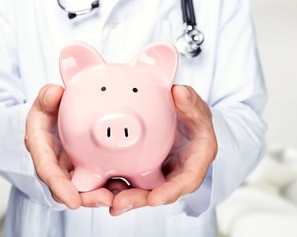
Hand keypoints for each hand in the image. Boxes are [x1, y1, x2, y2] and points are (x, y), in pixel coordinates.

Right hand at [25, 84, 114, 208]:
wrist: (56, 116)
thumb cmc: (48, 110)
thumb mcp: (43, 101)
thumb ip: (46, 96)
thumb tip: (54, 93)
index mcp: (42, 149)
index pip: (48, 170)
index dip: (59, 187)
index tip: (72, 201)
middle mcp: (57, 164)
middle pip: (69, 188)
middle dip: (87, 198)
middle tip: (106, 199)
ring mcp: (73, 168)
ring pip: (87, 188)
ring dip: (103, 194)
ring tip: (121, 196)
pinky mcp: (89, 167)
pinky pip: (100, 179)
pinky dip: (113, 184)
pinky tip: (129, 185)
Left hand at [109, 85, 217, 215]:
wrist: (182, 118)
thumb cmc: (192, 114)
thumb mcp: (195, 106)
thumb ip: (190, 102)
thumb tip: (179, 92)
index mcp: (195, 161)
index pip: (187, 181)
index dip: (171, 191)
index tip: (154, 198)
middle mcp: (177, 173)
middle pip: (161, 193)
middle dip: (140, 200)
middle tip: (119, 204)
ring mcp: (160, 174)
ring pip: (144, 191)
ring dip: (126, 198)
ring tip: (108, 202)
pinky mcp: (144, 171)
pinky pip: (132, 181)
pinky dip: (118, 187)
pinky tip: (101, 189)